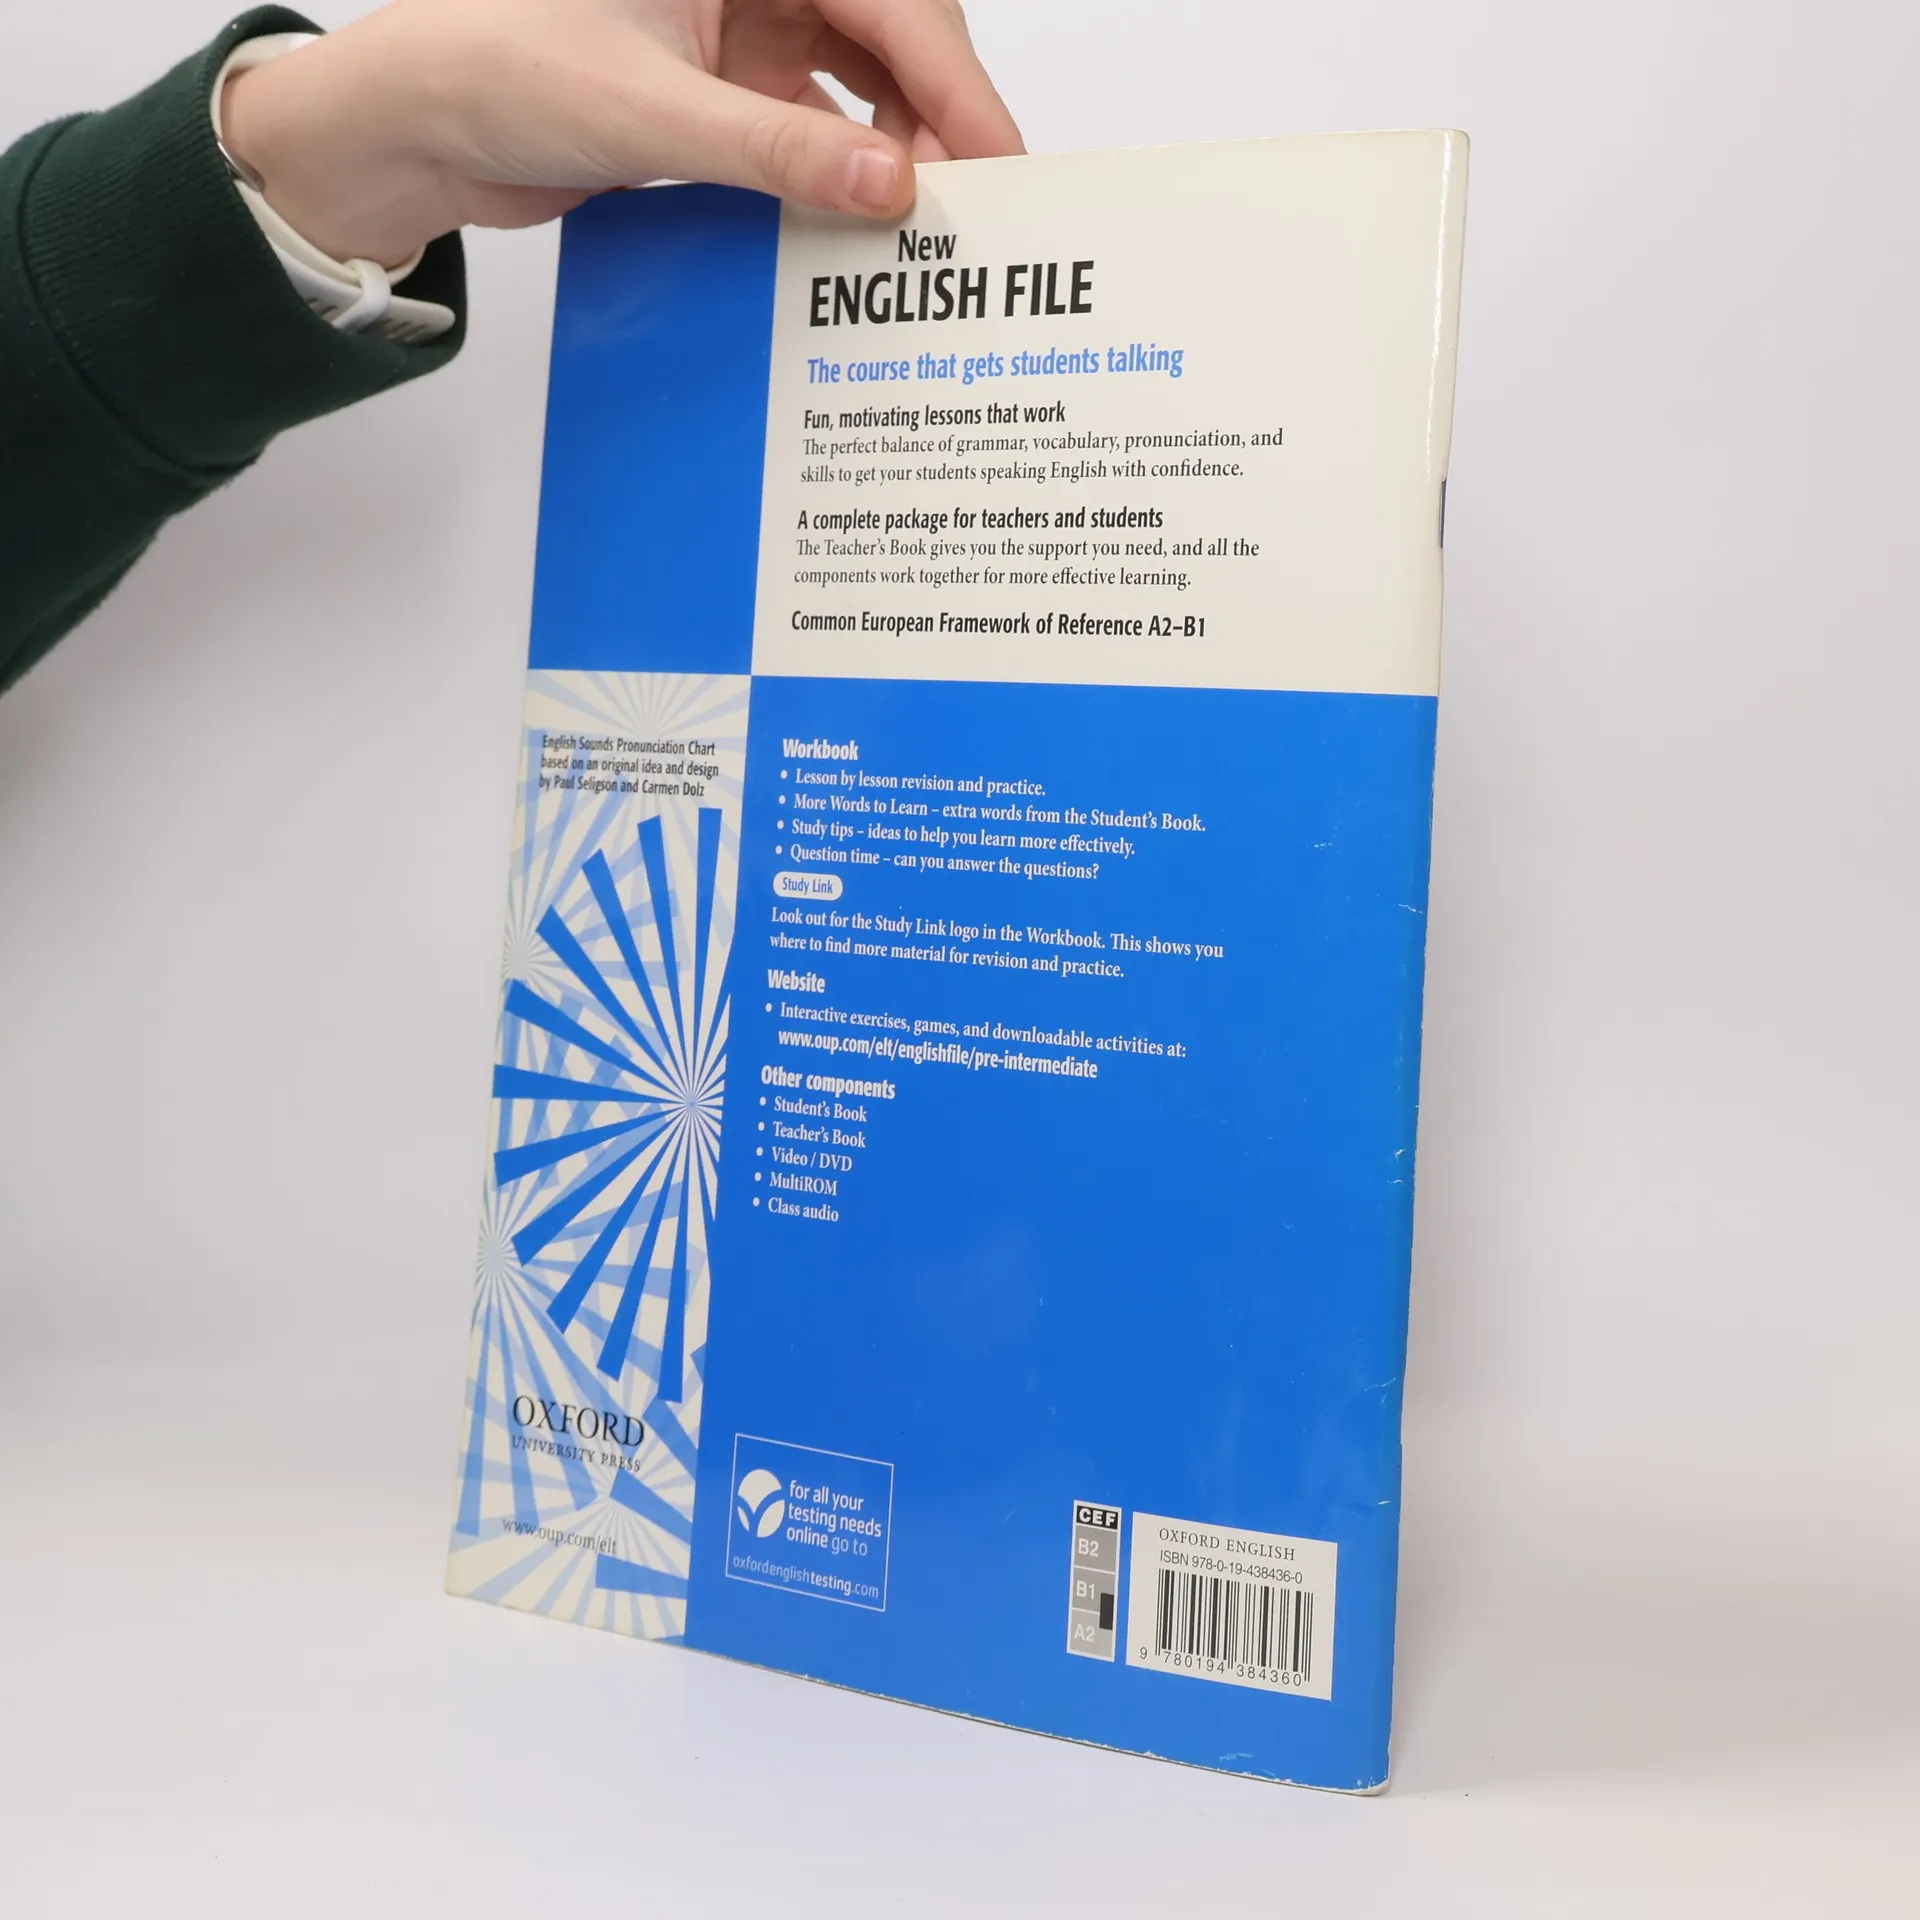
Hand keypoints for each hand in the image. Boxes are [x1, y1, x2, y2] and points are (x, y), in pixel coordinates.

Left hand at [222, 0, 1023, 268]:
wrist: (418, 122)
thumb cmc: (498, 65)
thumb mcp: (652, 115)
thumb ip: (778, 152)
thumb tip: (890, 190)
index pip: (892, 1)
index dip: (956, 83)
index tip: (1000, 160)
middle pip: (893, 36)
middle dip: (937, 121)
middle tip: (972, 211)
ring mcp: (744, 30)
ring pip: (862, 85)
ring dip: (895, 153)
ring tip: (922, 230)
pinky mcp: (726, 88)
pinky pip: (812, 128)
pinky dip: (839, 177)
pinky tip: (859, 228)